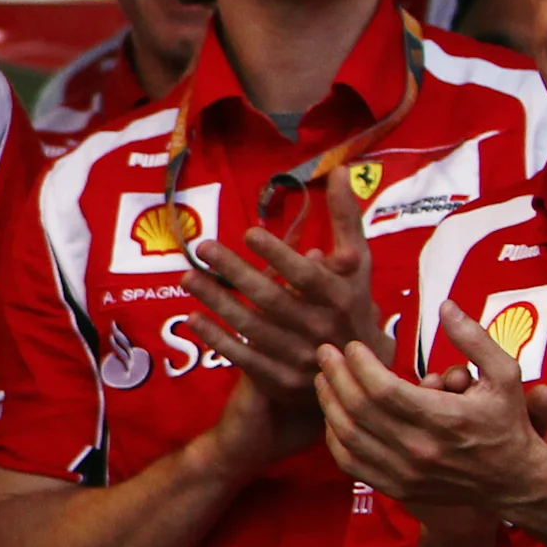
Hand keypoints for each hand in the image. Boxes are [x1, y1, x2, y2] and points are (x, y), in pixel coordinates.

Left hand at [181, 173, 383, 409]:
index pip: (308, 276)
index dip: (280, 256)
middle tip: (203, 247)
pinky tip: (192, 317)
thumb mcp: (357, 262)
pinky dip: (217, 338)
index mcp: (341, 296)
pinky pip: (243, 357)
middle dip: (236, 273)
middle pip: (273, 299)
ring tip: (187, 277)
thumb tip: (341, 169)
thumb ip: (346, 218)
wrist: (359, 368)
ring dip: (217, 302)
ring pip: (252, 327)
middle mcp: (322, 328)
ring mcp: (301, 356)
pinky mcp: (281, 378)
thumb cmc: (351, 300)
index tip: (249, 233)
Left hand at [317, 302, 546, 539]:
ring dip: (328, 402)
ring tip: (323, 377)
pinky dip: (334, 436)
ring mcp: (405, 472)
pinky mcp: (396, 487)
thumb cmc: (507, 422)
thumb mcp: (506, 375)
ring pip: (348, 435)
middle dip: (336, 375)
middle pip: (358, 408)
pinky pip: (350, 461)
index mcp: (445, 419)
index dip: (360, 363)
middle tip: (325, 352)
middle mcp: (420, 449)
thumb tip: (445, 307)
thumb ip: (475, 340)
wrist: (514, 481)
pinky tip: (332, 414)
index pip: (383, 389)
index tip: (353, 345)